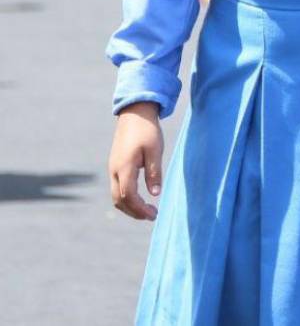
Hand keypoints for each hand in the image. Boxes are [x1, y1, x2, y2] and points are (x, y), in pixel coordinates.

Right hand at [108, 101, 163, 220]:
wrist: (134, 114)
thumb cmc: (147, 130)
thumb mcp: (155, 150)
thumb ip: (154, 172)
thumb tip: (155, 194)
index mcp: (124, 167)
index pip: (128, 196)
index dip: (139, 209)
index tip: (154, 214)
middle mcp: (114, 170)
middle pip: (119, 200)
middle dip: (134, 212)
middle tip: (152, 216)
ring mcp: (113, 168)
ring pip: (116, 195)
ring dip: (129, 206)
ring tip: (147, 210)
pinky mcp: (115, 165)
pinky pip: (117, 187)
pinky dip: (126, 198)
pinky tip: (140, 198)